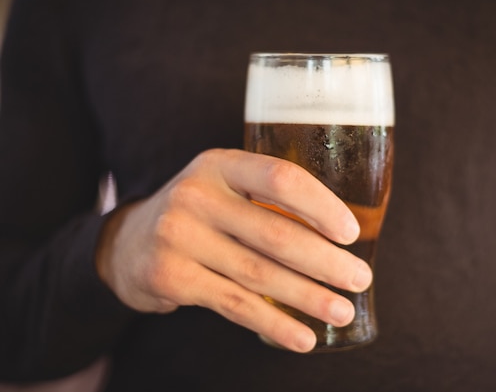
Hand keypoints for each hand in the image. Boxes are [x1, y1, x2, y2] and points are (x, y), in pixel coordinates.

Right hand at [95, 149, 370, 352]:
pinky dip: (274, 325)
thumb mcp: (223, 188)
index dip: (321, 205)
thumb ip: (266, 200)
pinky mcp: (170, 277)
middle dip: (325, 261)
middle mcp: (196, 195)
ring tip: (341, 311)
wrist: (129, 242)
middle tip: (360, 279)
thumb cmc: (198, 213)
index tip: (351, 232)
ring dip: (308, 297)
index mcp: (220, 165)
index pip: (281, 178)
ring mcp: (178, 236)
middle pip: (275, 233)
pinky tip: (302, 338)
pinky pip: (235, 306)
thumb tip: (339, 235)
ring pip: (259, 274)